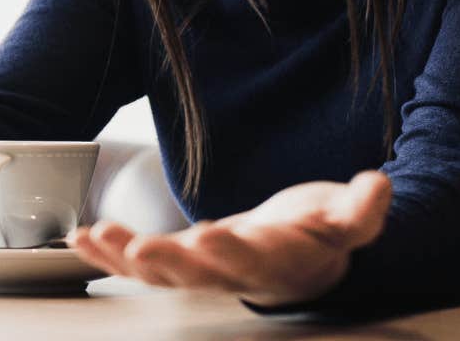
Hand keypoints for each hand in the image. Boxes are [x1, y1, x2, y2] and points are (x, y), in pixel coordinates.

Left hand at [68, 170, 390, 306]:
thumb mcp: (347, 221)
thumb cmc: (319, 234)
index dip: (232, 250)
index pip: (252, 259)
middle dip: (167, 261)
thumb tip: (378, 185)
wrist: (299, 260)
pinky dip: (107, 256)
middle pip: (196, 274)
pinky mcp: (177, 262)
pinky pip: (136, 266)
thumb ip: (362, 210)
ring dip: (125, 258)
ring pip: (159, 274)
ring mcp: (200, 272)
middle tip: (139, 246)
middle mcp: (231, 273)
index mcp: (274, 261)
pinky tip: (80, 239)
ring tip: (97, 236)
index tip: (212, 233)